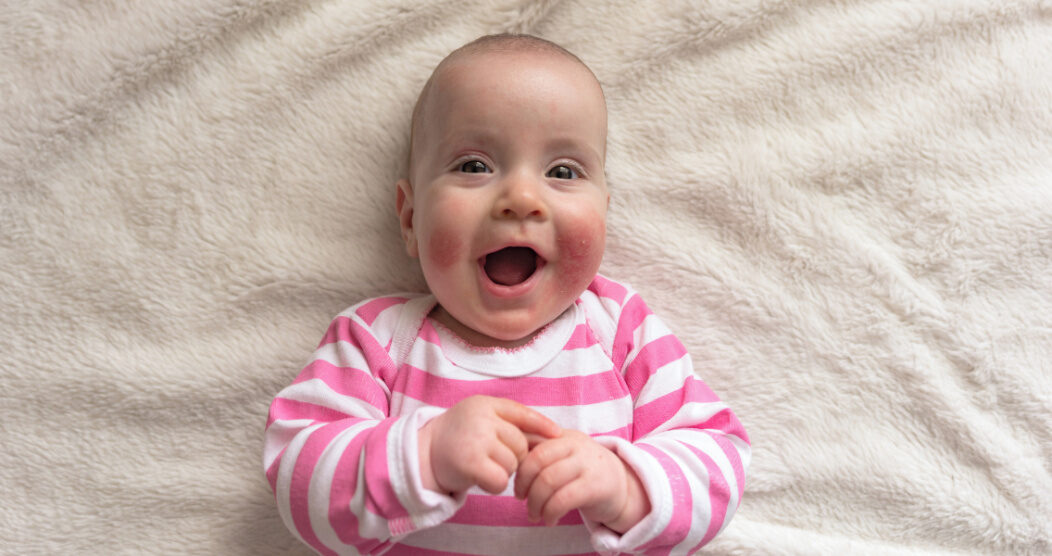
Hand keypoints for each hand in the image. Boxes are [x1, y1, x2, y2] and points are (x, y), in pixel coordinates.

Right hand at [419, 395, 560, 494]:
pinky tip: (481, 479)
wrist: (422, 454)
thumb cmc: (458, 438)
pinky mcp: (471, 463)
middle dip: (514, 457)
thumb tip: (550, 434)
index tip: (558, 435)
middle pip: (521, 444)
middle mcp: (481, 418)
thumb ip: (506, 421)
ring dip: (503, 472)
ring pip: (513, 464)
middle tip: (493, 459)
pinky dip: (496, 486)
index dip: (542, 425)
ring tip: (483, 466)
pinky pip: (501, 481)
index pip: (521, 413)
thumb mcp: (479, 418)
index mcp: (485, 404)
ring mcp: (476, 440)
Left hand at [514, 429, 649, 531]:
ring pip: (548, 481)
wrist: (623, 486)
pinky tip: (549, 520)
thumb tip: (505, 458)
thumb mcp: (563, 456)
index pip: (530, 442)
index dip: (517, 465)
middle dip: (523, 484)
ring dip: (535, 503)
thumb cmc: (583, 472)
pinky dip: (550, 513)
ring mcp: (587, 463)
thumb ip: (540, 452)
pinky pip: (563, 499)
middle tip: (520, 499)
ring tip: (533, 515)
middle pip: (536, 461)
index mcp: (562, 435)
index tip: (515, 482)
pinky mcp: (596, 486)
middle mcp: (575, 444)